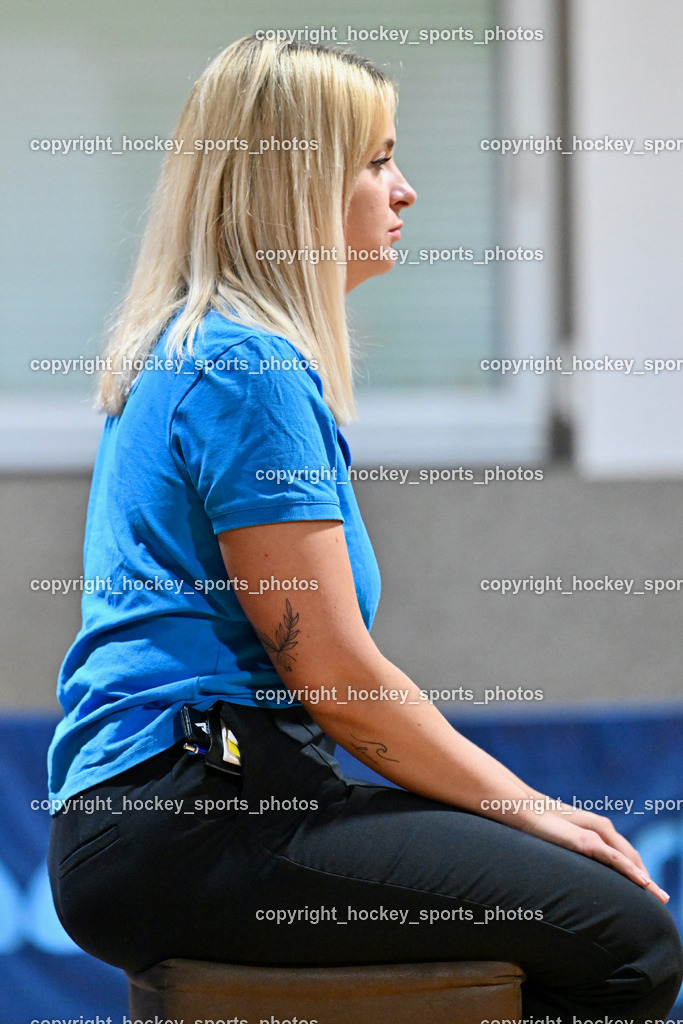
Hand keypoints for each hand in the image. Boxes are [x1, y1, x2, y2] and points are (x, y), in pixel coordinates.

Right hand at [521, 792, 668, 903]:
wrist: (523, 811)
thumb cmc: (536, 825)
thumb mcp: (557, 840)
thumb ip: (570, 848)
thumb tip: (571, 868)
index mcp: (592, 832)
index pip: (621, 854)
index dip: (635, 870)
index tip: (645, 887)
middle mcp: (599, 831)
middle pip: (630, 857)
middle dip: (646, 877)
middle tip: (660, 897)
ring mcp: (594, 835)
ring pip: (628, 859)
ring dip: (645, 878)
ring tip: (657, 895)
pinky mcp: (587, 841)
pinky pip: (615, 859)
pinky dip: (631, 870)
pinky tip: (643, 882)